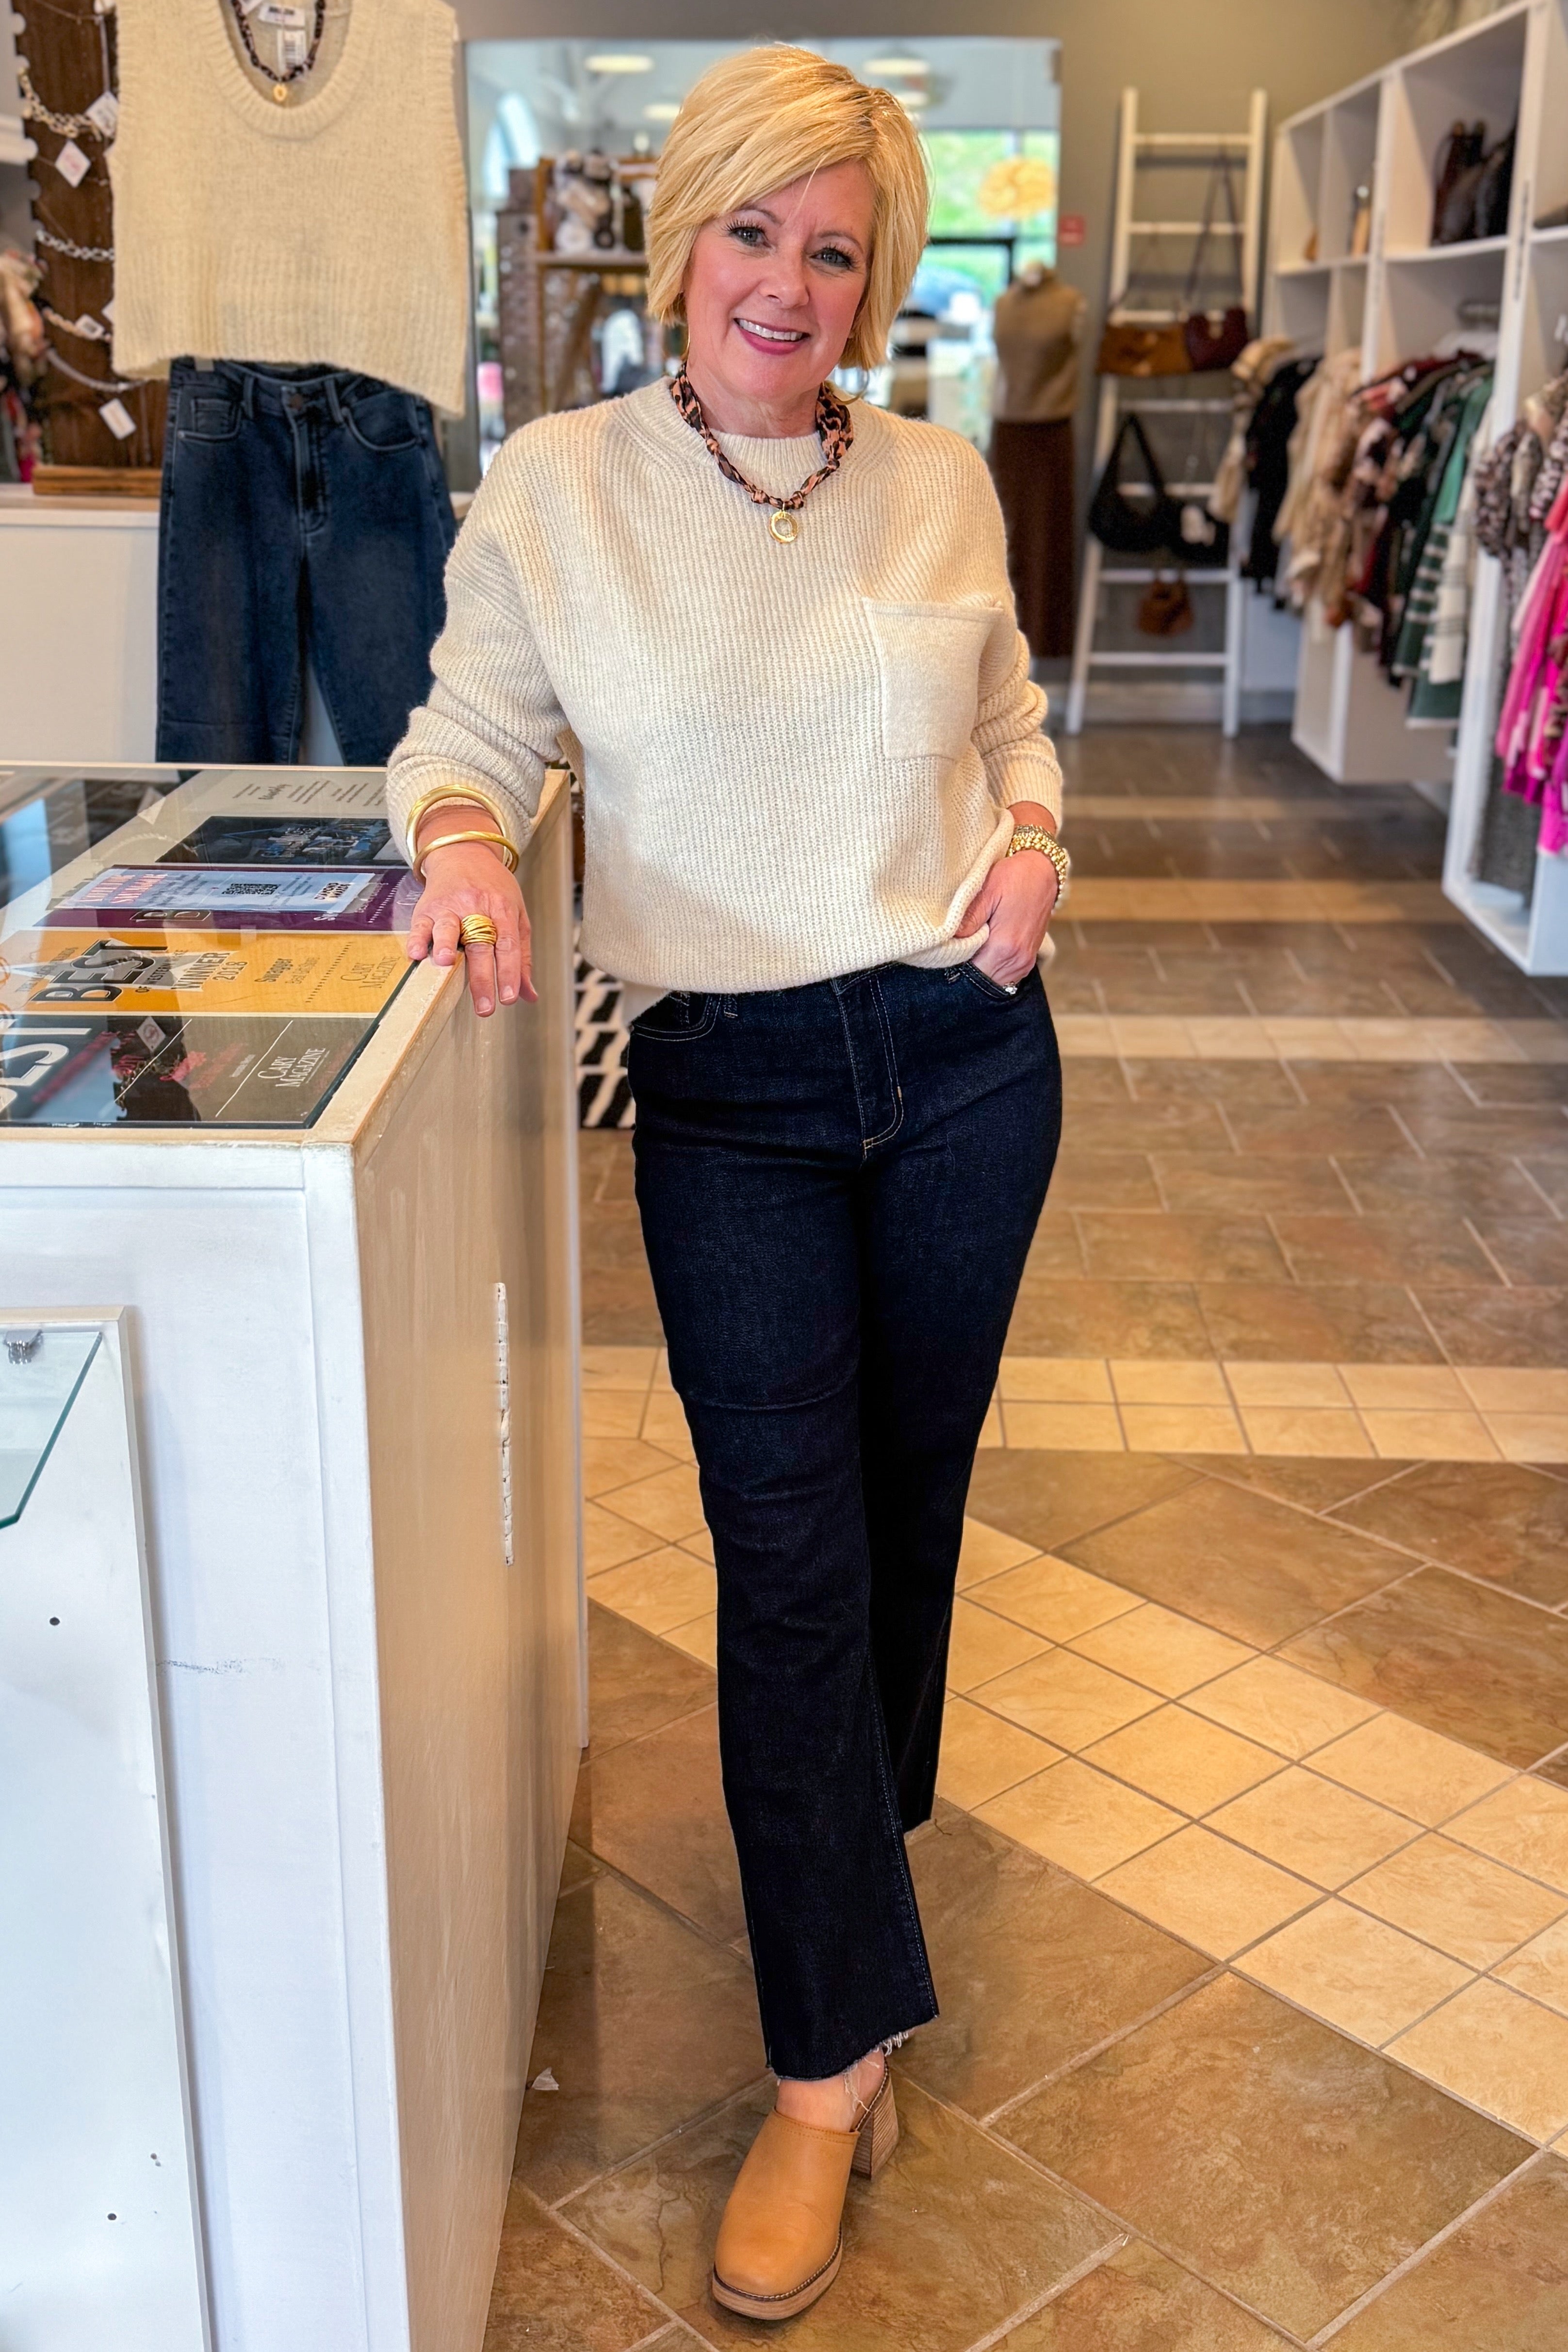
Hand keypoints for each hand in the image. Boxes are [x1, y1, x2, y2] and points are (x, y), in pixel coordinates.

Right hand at [407, 842, 534, 1016]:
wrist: (463, 852)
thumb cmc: (493, 888)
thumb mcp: (516, 915)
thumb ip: (521, 956)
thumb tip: (529, 994)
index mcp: (502, 909)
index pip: (508, 945)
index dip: (509, 972)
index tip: (509, 997)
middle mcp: (476, 907)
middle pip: (480, 944)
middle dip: (482, 978)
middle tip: (485, 1006)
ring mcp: (449, 906)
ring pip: (447, 927)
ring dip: (444, 945)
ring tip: (443, 964)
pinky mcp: (427, 907)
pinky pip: (420, 924)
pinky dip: (416, 939)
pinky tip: (415, 954)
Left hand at [954, 843, 1059, 986]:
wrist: (1043, 872)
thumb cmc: (1013, 877)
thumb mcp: (986, 892)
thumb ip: (968, 919)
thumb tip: (950, 940)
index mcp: (1004, 946)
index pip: (972, 973)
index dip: (957, 964)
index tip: (949, 952)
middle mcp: (1017, 959)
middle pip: (984, 979)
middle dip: (968, 969)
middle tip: (957, 950)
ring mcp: (1026, 962)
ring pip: (995, 980)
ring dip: (982, 970)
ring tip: (971, 949)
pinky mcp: (1029, 959)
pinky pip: (1007, 976)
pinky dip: (994, 969)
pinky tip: (985, 952)